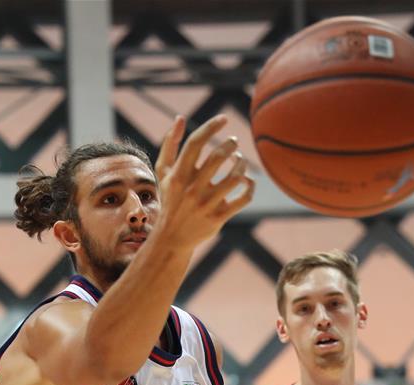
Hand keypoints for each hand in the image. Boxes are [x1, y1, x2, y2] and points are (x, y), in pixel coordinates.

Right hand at [154, 114, 254, 249]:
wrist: (172, 238)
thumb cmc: (170, 199)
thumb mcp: (163, 172)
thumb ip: (170, 144)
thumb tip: (180, 118)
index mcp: (179, 175)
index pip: (196, 143)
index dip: (211, 127)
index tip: (224, 118)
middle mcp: (193, 188)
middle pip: (218, 157)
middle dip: (230, 145)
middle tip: (234, 143)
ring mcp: (207, 204)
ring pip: (235, 178)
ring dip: (242, 164)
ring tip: (240, 160)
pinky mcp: (219, 217)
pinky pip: (243, 199)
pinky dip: (250, 187)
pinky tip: (248, 181)